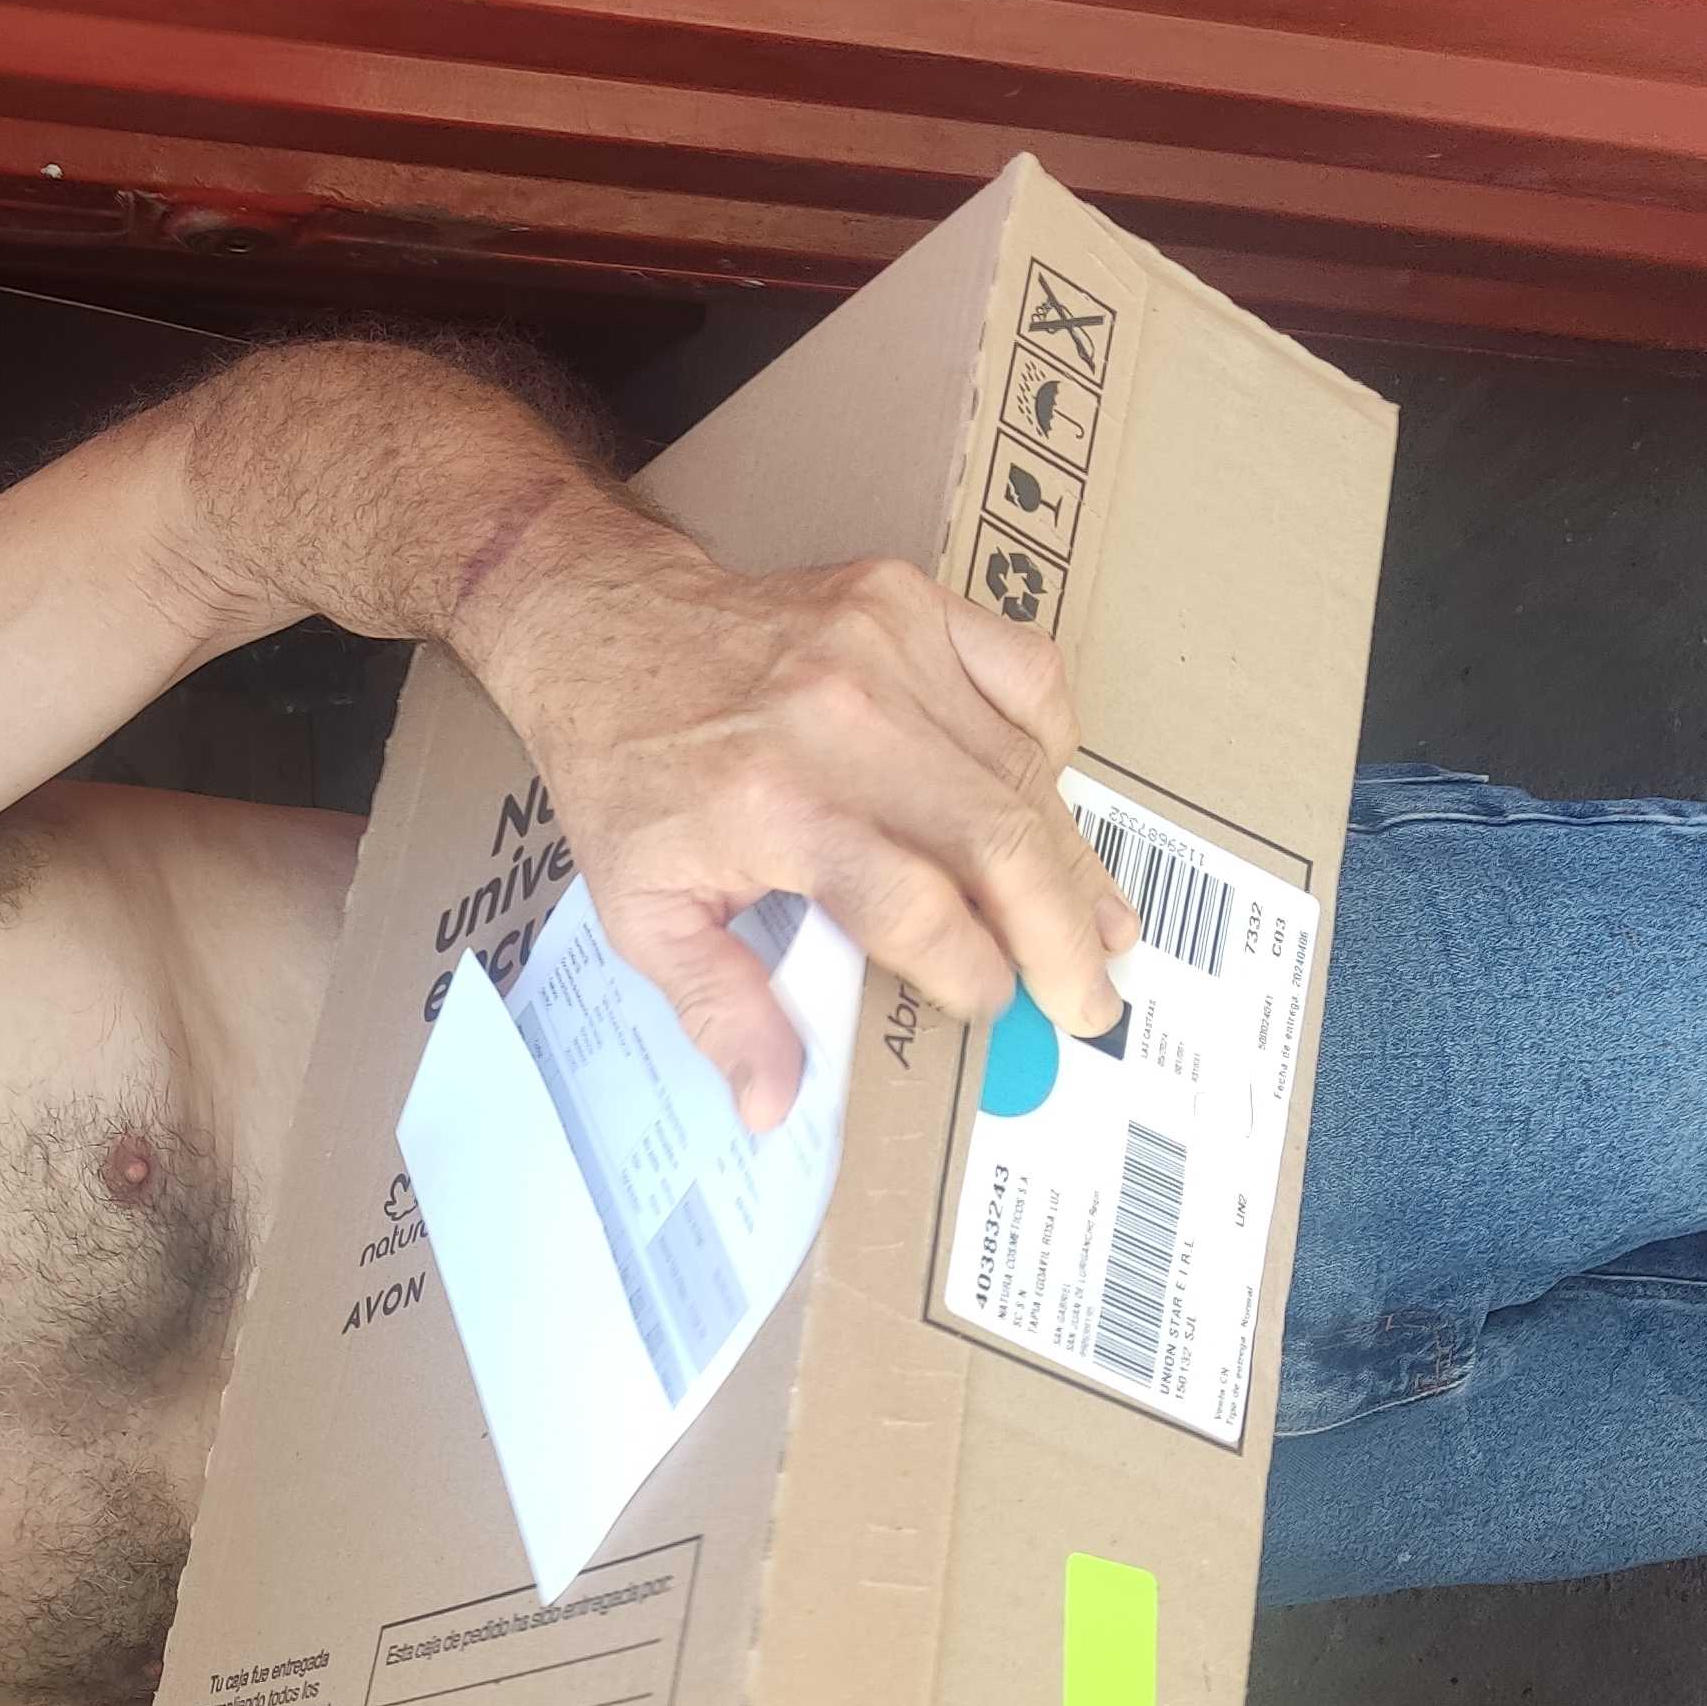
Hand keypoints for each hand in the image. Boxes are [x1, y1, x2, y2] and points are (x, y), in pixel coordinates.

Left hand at [481, 533, 1136, 1130]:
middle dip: (1059, 936)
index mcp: (775, 806)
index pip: (916, 908)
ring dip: (1071, 860)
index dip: (969, 972)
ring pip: (1026, 769)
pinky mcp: (913, 601)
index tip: (987, 1011)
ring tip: (1102, 928)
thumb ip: (718, 1006)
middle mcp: (843, 721)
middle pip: (998, 842)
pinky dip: (1050, 746)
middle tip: (1089, 1000)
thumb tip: (772, 1104)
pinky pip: (1028, 674)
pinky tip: (1045, 806)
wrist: (605, 628)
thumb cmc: (628, 776)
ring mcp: (889, 648)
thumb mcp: (643, 909)